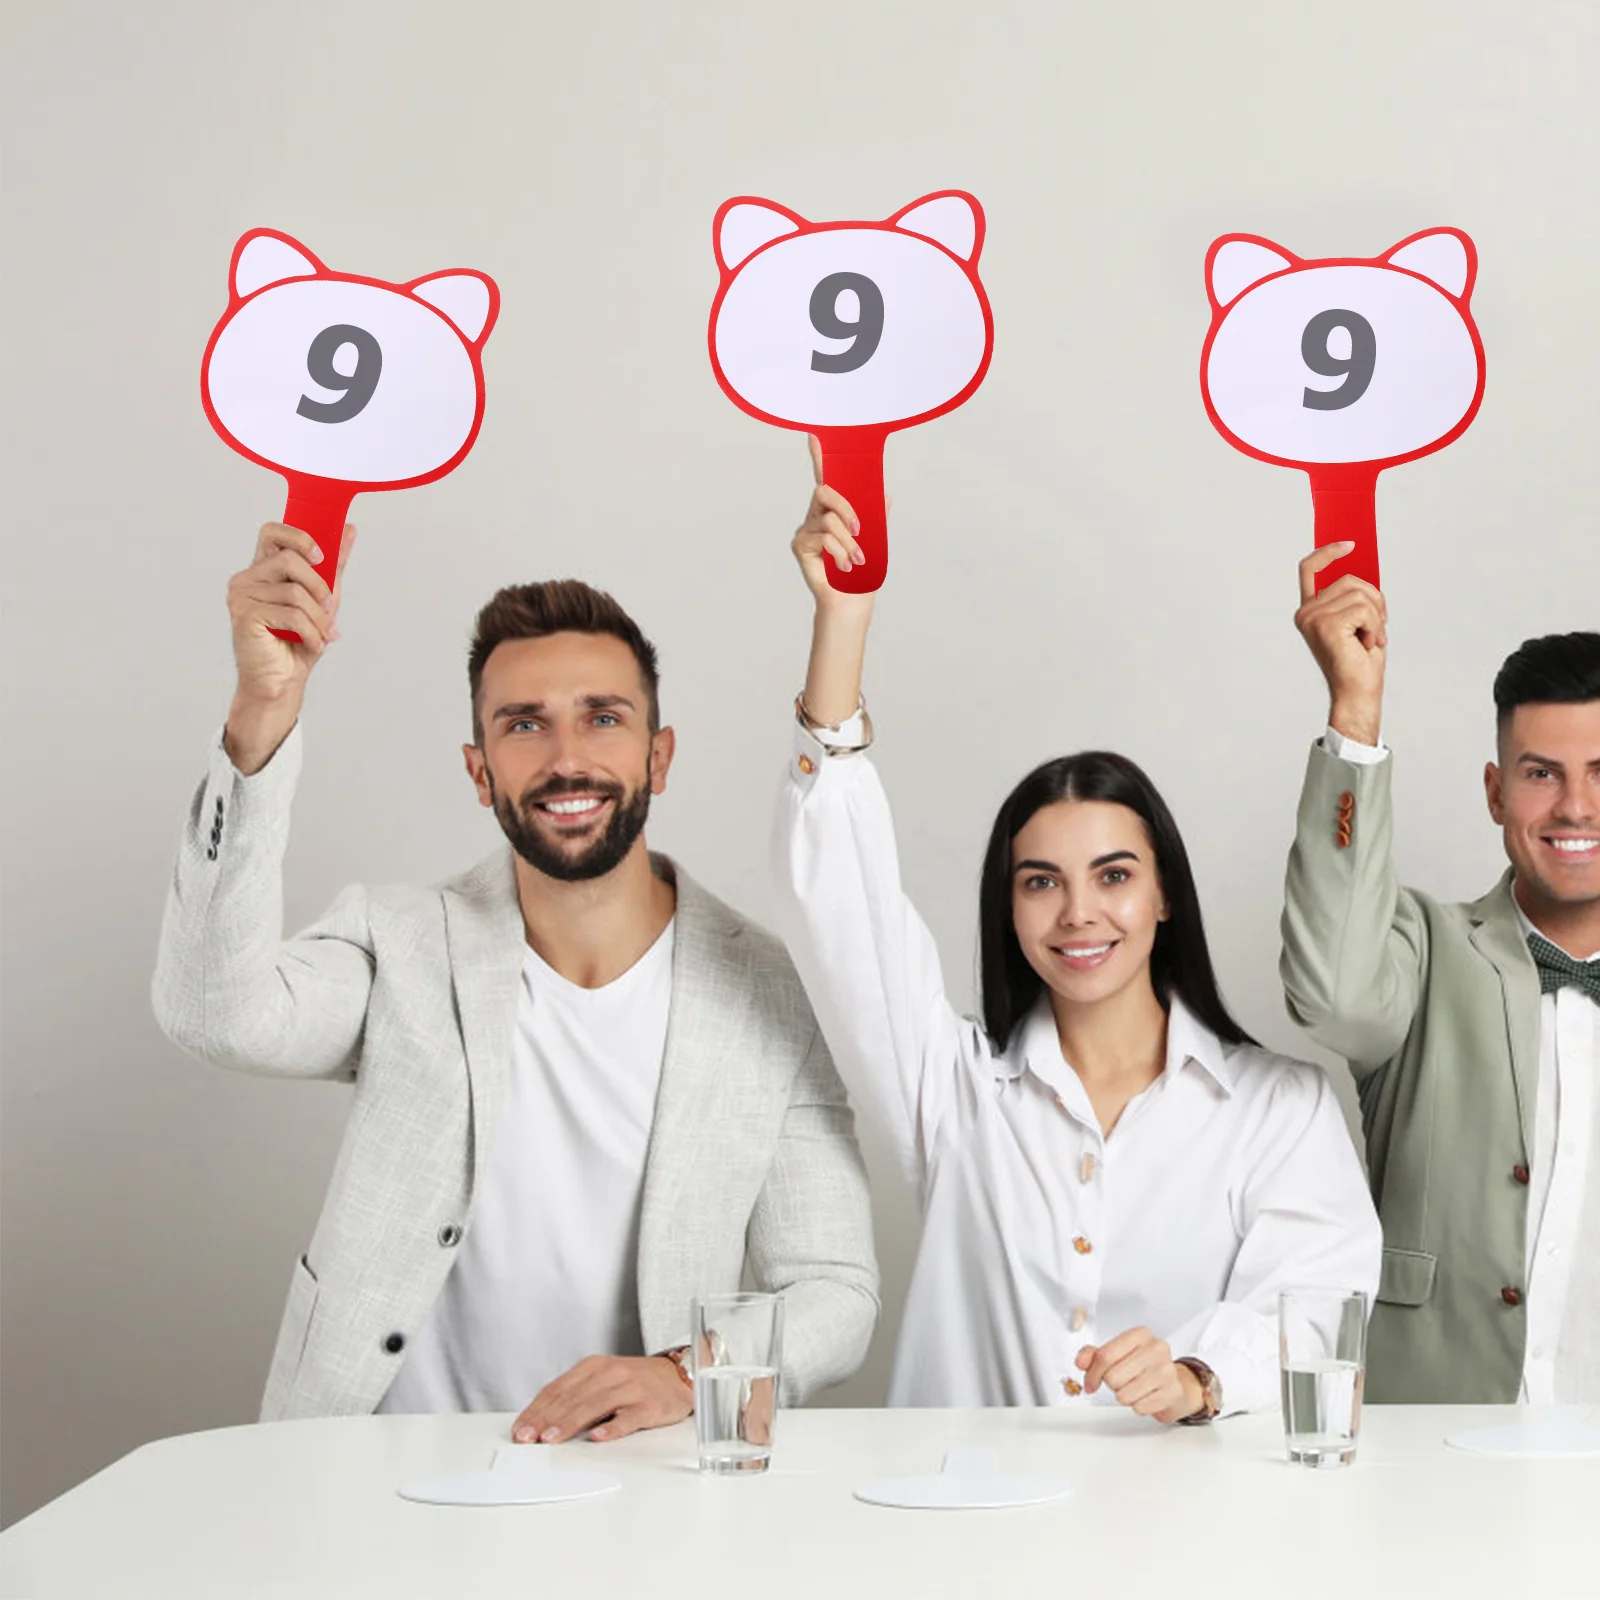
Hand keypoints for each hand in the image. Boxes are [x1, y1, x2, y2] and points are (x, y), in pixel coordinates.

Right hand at [224, 522, 355, 773]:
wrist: (282, 682)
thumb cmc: (298, 641)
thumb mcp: (323, 599)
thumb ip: (333, 566)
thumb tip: (349, 530)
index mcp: (263, 569)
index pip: (273, 532)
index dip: (299, 537)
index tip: (322, 556)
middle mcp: (247, 578)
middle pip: (291, 558)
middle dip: (319, 586)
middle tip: (328, 609)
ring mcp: (242, 596)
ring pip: (295, 591)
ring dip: (318, 618)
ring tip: (321, 635)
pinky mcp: (244, 616)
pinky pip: (291, 614)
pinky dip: (311, 632)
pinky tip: (312, 645)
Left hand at [510, 1354, 691, 1444]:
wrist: (676, 1376)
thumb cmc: (633, 1382)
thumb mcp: (601, 1380)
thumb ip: (575, 1396)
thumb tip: (541, 1422)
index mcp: (593, 1367)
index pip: (558, 1389)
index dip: (537, 1409)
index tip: (520, 1428)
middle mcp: (610, 1373)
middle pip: (572, 1397)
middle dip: (546, 1419)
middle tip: (527, 1437)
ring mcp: (630, 1388)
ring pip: (595, 1406)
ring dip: (570, 1423)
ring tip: (551, 1438)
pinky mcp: (648, 1405)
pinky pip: (628, 1417)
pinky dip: (612, 1427)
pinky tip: (598, 1437)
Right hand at [794, 436, 874, 724]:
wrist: (851, 602)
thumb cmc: (862, 572)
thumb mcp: (877, 539)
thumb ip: (877, 516)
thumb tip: (885, 492)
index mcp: (836, 510)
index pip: (826, 476)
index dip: (819, 454)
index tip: (815, 433)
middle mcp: (817, 515)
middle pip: (824, 492)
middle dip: (847, 508)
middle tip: (861, 530)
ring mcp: (806, 530)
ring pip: (827, 519)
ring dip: (848, 541)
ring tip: (857, 560)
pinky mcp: (800, 546)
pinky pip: (822, 537)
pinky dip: (839, 552)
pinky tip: (843, 567)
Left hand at [1075, 1327, 1203, 1423]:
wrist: (1175, 1383)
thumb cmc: (1142, 1367)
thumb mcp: (1117, 1354)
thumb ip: (1093, 1355)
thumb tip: (1081, 1361)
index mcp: (1140, 1334)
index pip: (1105, 1356)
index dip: (1092, 1374)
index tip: (1090, 1383)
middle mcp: (1156, 1348)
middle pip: (1113, 1377)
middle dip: (1112, 1385)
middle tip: (1123, 1381)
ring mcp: (1167, 1370)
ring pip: (1124, 1395)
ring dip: (1124, 1397)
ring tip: (1134, 1388)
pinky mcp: (1173, 1392)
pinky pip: (1140, 1408)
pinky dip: (1138, 1406)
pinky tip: (1146, 1397)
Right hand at [1294, 543, 1386, 746]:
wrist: (1357, 692)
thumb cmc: (1359, 661)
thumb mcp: (1357, 621)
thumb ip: (1354, 597)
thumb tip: (1363, 572)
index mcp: (1309, 611)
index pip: (1309, 569)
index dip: (1328, 552)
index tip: (1350, 544)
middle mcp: (1306, 613)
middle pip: (1349, 580)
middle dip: (1373, 600)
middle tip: (1374, 628)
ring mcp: (1313, 619)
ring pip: (1360, 594)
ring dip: (1375, 617)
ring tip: (1368, 639)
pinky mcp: (1326, 626)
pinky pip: (1364, 609)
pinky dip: (1375, 626)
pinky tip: (1367, 644)